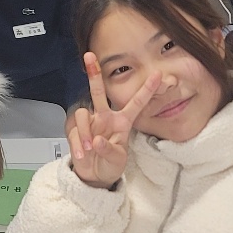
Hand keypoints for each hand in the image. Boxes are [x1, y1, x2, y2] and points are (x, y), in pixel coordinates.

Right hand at [67, 52, 161, 189]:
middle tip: (90, 56)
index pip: (136, 103)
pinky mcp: (76, 131)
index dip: (146, 89)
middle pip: (99, 92)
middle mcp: (105, 117)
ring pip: (83, 114)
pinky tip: (83, 155)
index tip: (158, 75)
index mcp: (122, 122)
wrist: (93, 176)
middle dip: (94, 73)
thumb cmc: (111, 165)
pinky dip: (79, 145)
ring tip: (90, 149)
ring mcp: (90, 123)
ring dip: (85, 133)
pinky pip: (74, 132)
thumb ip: (109, 150)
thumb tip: (97, 140)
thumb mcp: (118, 161)